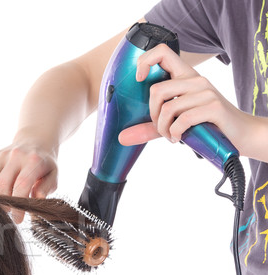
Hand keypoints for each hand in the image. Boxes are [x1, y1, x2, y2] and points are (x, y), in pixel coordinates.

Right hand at [0, 143, 57, 223]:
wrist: (35, 141)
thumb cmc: (44, 164)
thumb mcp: (53, 175)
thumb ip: (46, 189)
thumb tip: (36, 201)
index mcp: (33, 160)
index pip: (21, 185)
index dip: (17, 205)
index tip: (17, 219)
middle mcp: (15, 155)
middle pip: (2, 183)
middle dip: (4, 203)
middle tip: (9, 212)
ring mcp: (0, 154)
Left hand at [118, 43, 249, 149]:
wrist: (238, 134)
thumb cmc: (204, 125)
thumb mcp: (174, 124)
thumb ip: (149, 128)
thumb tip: (122, 138)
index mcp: (185, 77)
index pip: (163, 52)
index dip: (145, 61)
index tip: (139, 79)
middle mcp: (195, 80)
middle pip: (157, 90)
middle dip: (152, 115)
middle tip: (161, 128)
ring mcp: (205, 92)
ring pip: (167, 108)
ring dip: (163, 128)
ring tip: (171, 135)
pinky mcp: (213, 106)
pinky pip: (182, 120)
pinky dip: (175, 133)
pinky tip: (179, 138)